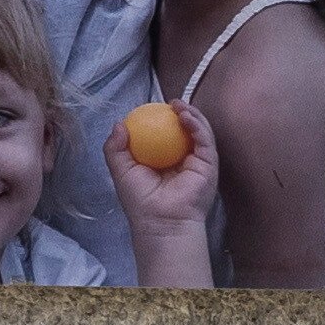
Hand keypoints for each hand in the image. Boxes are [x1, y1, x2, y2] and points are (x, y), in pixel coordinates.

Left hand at [109, 108, 225, 278]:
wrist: (160, 221)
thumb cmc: (140, 201)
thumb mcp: (121, 170)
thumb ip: (115, 148)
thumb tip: (119, 123)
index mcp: (165, 160)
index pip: (166, 134)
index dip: (162, 118)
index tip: (154, 107)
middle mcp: (184, 159)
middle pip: (186, 130)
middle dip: (181, 112)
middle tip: (171, 103)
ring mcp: (199, 161)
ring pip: (199, 131)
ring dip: (191, 114)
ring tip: (178, 106)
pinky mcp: (209, 164)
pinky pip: (205, 140)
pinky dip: (197, 125)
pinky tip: (186, 117)